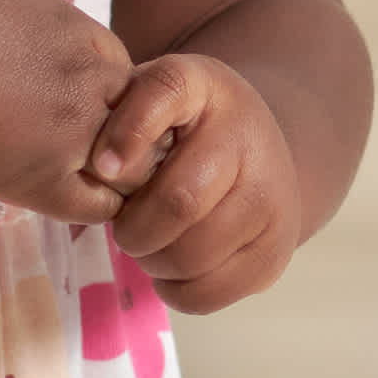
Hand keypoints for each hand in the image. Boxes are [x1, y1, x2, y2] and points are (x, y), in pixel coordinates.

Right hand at [0, 0, 132, 222]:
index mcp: (80, 31)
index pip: (126, 77)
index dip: (95, 98)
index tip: (46, 108)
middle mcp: (94, 79)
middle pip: (137, 125)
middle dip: (109, 140)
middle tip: (53, 153)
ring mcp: (78, 131)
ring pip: (131, 170)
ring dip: (106, 178)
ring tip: (51, 180)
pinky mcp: (52, 178)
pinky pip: (107, 209)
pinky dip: (92, 209)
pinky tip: (43, 196)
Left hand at [84, 51, 303, 311]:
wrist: (259, 152)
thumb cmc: (179, 128)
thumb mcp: (146, 98)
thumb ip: (113, 114)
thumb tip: (101, 169)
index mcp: (205, 85)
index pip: (166, 92)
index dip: (128, 132)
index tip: (102, 168)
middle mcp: (249, 135)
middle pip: (178, 201)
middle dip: (133, 225)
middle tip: (125, 224)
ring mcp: (273, 196)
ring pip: (190, 255)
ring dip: (152, 259)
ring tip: (150, 241)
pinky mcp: (276, 252)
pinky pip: (207, 293)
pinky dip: (174, 288)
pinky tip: (173, 261)